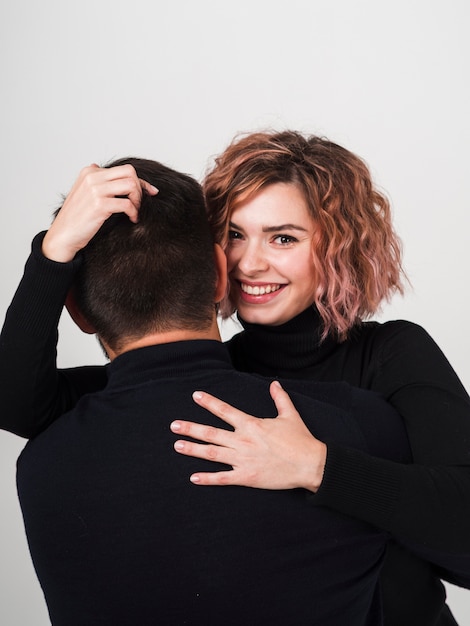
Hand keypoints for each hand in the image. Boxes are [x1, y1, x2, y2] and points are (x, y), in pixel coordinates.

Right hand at [42, 164, 157, 261]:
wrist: (63, 235)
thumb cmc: (76, 218)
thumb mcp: (83, 193)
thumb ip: (95, 180)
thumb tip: (105, 169)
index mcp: (89, 172)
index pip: (124, 169)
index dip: (141, 181)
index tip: (151, 192)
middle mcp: (92, 177)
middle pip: (130, 173)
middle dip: (140, 188)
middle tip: (140, 203)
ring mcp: (95, 190)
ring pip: (131, 185)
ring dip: (138, 200)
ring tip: (135, 212)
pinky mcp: (99, 205)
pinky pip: (127, 204)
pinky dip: (134, 212)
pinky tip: (132, 219)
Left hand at [170, 381, 326, 491]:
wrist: (310, 464)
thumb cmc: (300, 440)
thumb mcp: (290, 415)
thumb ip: (279, 398)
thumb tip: (275, 383)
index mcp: (251, 425)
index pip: (224, 410)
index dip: (209, 402)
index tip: (195, 395)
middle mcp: (242, 441)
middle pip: (211, 433)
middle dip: (190, 428)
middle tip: (173, 426)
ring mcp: (242, 460)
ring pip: (212, 454)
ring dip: (193, 449)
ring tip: (177, 446)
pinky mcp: (246, 477)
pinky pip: (222, 478)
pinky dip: (207, 478)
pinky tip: (193, 478)